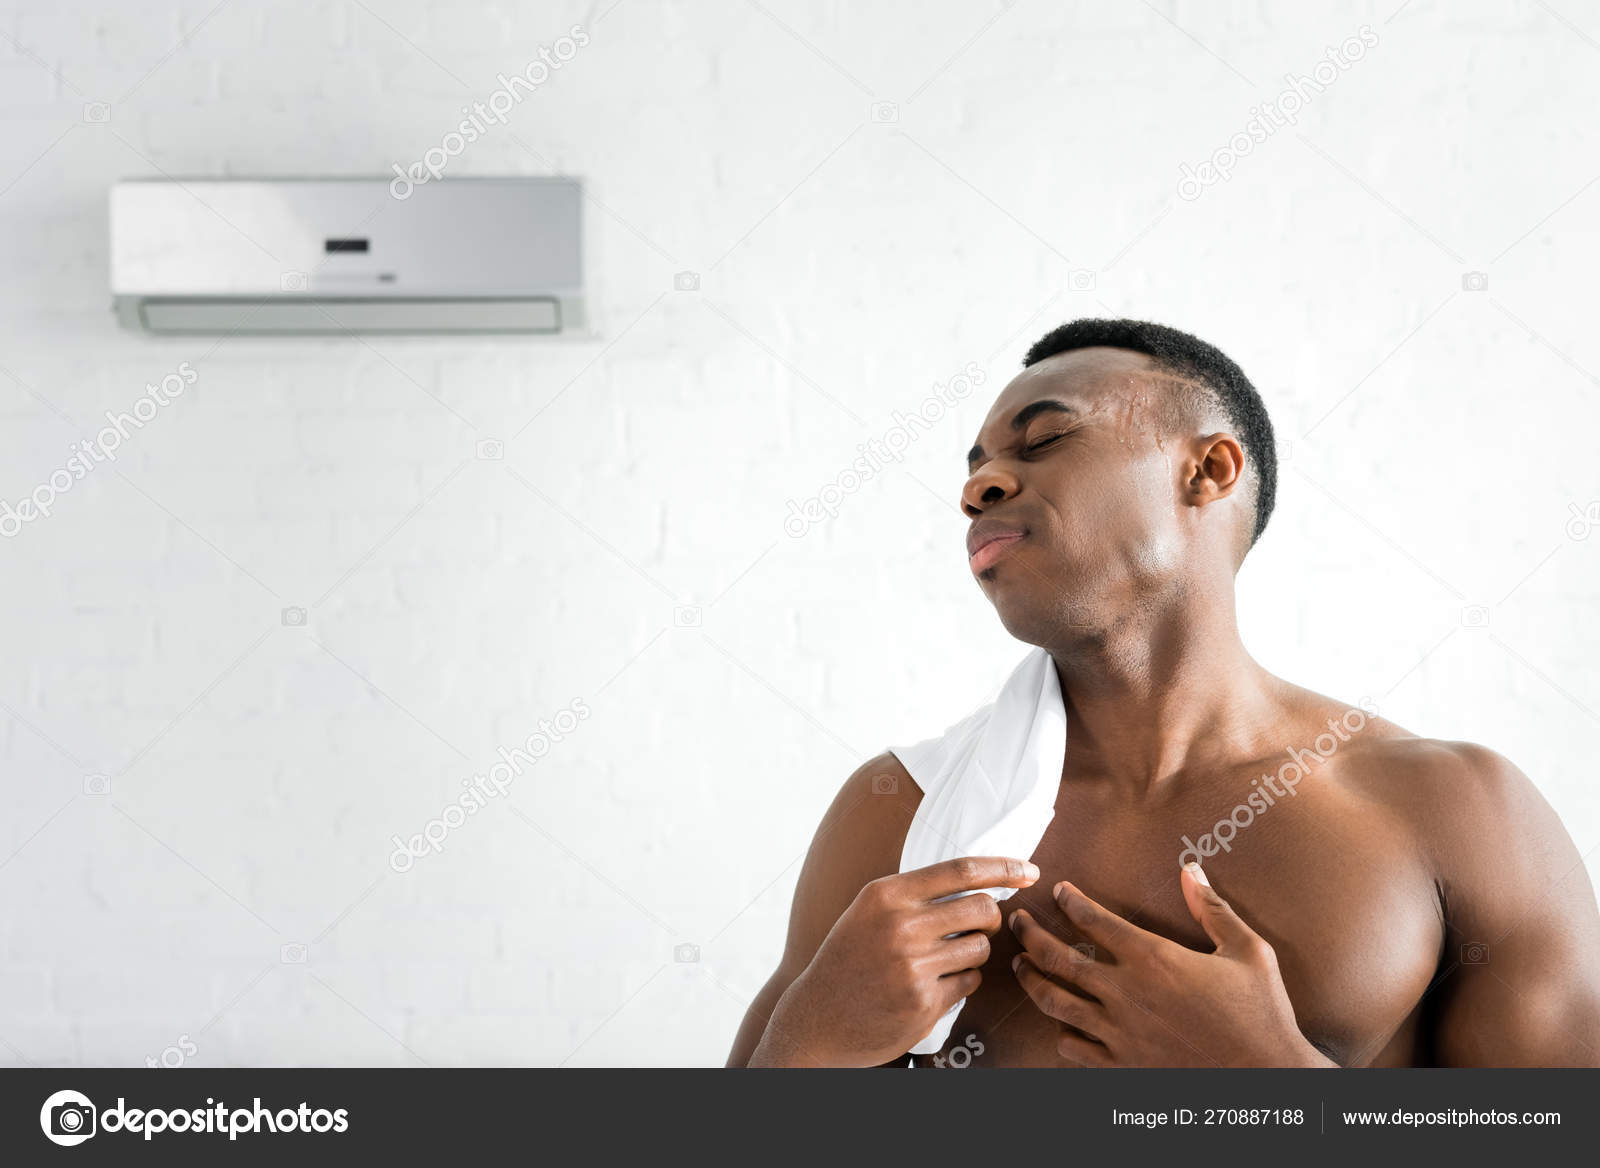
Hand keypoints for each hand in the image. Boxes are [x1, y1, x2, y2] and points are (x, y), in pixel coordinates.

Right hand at [758, 856, 1039, 1066]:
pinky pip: (969, 982)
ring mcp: (913, 966)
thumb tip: (981, 882)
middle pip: (983, 909)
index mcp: (886, 894)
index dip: (1003, 867)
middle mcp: (900, 926)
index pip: (961, 870)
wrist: (816, 1019)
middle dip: (991, 918)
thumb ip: (915, 895)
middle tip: (979, 927)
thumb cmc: (848, 959)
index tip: (1029, 871)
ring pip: (981, 948)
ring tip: (944, 960)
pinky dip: (961, 982)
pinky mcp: (924, 1003)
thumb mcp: (868, 911)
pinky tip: (932, 985)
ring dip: (974, 953)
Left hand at [1009, 862, 1333, 1066]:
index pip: (1093, 920)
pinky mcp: (1123, 1065)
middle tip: (1016, 921)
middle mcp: (1127, 993)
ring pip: (1055, 1002)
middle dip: (1029, 935)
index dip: (1071, 901)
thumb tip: (1191, 870)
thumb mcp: (1248, 951)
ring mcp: (1120, 1032)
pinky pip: (1073, 1047)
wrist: (1268, 1078)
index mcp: (1154, 959)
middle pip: (1058, 958)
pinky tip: (1058, 1021)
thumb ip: (1213, 909)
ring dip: (1031, 980)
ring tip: (1020, 966)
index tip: (1059, 891)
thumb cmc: (1262, 1013)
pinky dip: (1059, 1031)